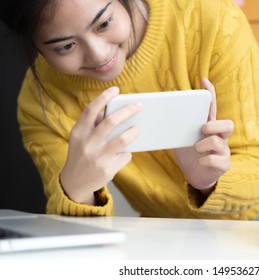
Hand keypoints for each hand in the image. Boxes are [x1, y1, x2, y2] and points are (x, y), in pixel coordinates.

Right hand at [60, 87, 141, 204]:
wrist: (74, 183)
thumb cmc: (81, 154)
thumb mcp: (80, 138)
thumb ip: (93, 124)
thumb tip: (115, 110)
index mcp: (79, 132)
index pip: (91, 110)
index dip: (104, 97)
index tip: (116, 89)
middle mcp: (87, 143)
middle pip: (111, 121)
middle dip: (128, 111)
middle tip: (139, 106)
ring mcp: (98, 157)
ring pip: (123, 139)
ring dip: (134, 132)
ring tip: (137, 129)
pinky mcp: (107, 169)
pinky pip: (125, 156)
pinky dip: (126, 153)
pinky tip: (122, 154)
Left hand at [174, 78, 233, 195]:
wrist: (194, 176)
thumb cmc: (189, 155)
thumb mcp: (182, 140)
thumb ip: (178, 128)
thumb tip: (163, 114)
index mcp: (209, 129)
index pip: (212, 108)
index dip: (210, 94)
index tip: (204, 81)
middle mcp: (220, 138)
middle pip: (228, 124)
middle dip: (215, 124)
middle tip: (203, 129)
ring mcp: (223, 151)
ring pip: (219, 141)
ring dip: (204, 144)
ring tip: (196, 149)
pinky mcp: (223, 165)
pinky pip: (216, 159)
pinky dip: (205, 160)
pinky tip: (200, 161)